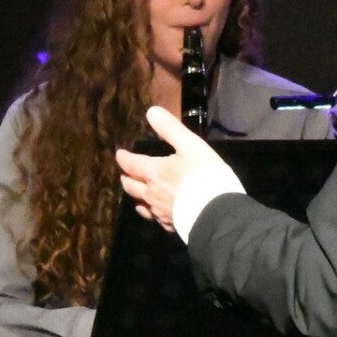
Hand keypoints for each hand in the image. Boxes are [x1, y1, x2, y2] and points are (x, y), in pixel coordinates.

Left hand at [114, 106, 224, 234]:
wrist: (216, 211)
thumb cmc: (204, 175)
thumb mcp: (190, 145)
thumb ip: (170, 129)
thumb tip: (151, 112)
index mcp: (153, 172)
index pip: (131, 164)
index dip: (123, 158)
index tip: (120, 154)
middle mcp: (151, 193)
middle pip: (130, 186)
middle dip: (126, 177)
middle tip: (126, 173)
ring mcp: (159, 211)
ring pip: (140, 204)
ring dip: (136, 196)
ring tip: (136, 193)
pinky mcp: (170, 225)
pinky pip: (155, 218)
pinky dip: (151, 212)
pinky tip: (156, 212)